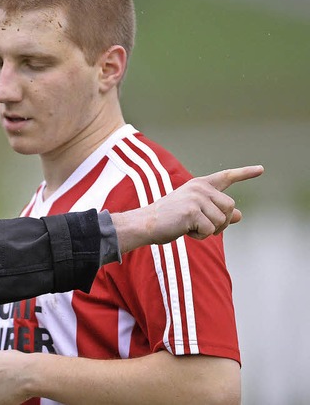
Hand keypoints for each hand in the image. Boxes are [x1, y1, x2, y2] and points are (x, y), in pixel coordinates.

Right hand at [113, 165, 263, 252]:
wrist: (145, 223)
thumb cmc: (169, 219)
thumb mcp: (195, 213)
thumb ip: (217, 212)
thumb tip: (239, 215)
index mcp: (199, 185)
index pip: (226, 177)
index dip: (244, 173)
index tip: (261, 169)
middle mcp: (199, 188)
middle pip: (230, 207)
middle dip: (221, 222)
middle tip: (202, 226)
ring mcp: (196, 198)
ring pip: (221, 221)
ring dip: (209, 231)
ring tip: (190, 227)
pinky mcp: (192, 211)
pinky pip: (210, 231)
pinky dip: (200, 237)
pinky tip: (185, 231)